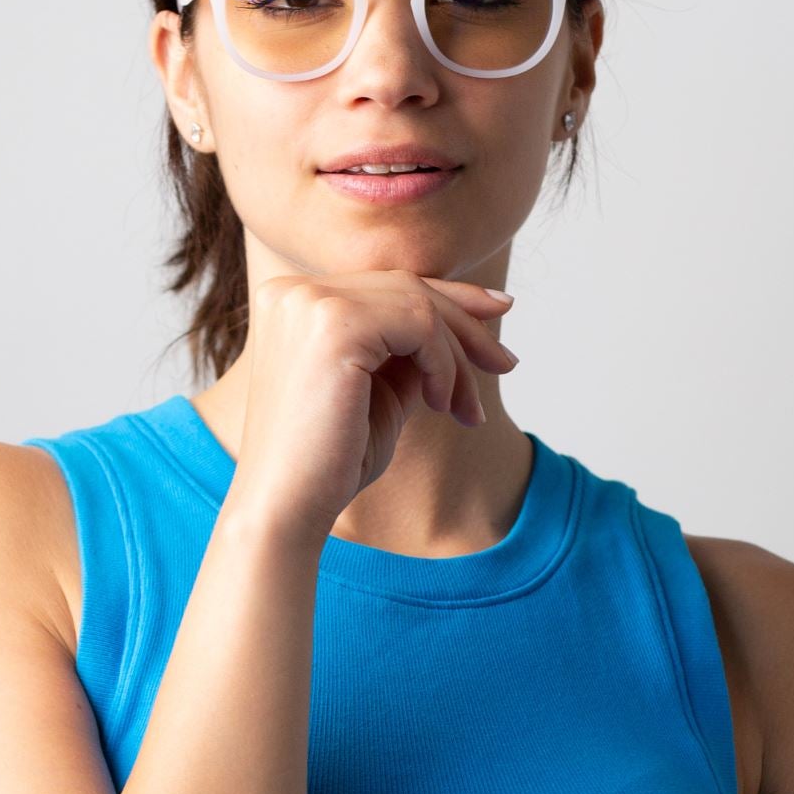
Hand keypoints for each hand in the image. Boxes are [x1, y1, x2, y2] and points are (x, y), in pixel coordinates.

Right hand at [228, 271, 518, 546]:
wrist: (286, 509)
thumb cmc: (330, 462)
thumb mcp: (380, 392)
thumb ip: (408, 353)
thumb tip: (461, 328)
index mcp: (293, 300)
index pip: (385, 284)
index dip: (448, 295)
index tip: (498, 311)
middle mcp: (294, 290)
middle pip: (406, 286)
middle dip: (466, 326)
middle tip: (506, 363)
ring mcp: (309, 302)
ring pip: (419, 304)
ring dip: (457, 358)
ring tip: (467, 410)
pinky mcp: (333, 324)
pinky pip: (419, 325)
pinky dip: (444, 365)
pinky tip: (441, 405)